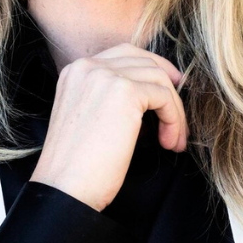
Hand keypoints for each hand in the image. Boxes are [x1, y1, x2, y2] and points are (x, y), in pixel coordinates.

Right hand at [29, 43, 186, 211]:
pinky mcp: (125, 92)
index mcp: (75, 71)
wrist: (64, 189)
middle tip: (178, 116)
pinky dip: (174, 119)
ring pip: (158, 78)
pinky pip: (164, 96)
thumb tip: (151, 92)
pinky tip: (168, 142)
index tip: (168, 90)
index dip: (152, 69)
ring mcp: (105, 75)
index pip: (123, 54)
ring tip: (172, 140)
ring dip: (173, 109)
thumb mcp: (89, 117)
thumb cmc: (77, 166)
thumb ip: (108, 96)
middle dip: (167, 88)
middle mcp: (87, 66)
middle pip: (145, 61)